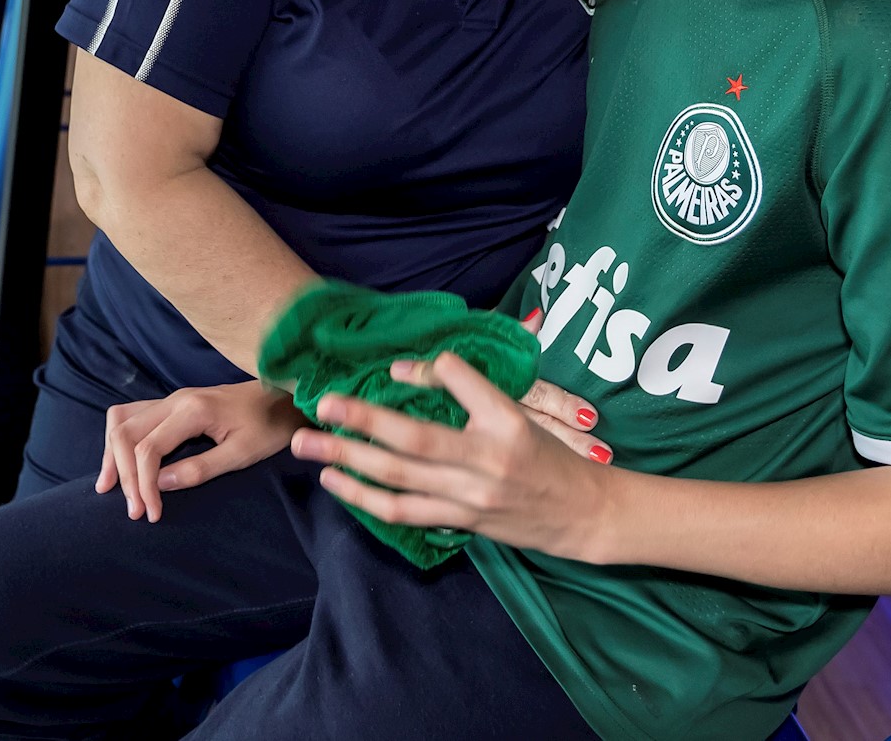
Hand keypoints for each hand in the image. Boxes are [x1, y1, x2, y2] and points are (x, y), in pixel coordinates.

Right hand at [96, 381, 304, 521]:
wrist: (283, 398)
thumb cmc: (268, 427)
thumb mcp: (242, 454)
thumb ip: (200, 468)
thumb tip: (160, 484)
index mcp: (192, 410)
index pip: (148, 448)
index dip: (143, 484)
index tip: (150, 513)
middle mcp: (175, 399)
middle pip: (126, 433)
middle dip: (122, 473)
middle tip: (132, 510)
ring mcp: (171, 398)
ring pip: (122, 420)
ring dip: (112, 454)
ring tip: (108, 487)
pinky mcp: (173, 403)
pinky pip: (132, 416)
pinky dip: (120, 440)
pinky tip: (119, 462)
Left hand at [290, 352, 611, 558]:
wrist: (582, 512)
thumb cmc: (546, 454)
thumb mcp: (517, 413)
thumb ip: (467, 390)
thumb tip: (405, 373)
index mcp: (507, 420)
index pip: (462, 382)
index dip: (427, 373)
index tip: (391, 369)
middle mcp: (488, 458)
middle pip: (414, 439)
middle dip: (362, 421)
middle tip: (321, 404)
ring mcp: (471, 496)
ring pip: (399, 478)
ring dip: (348, 461)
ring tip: (309, 446)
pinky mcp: (461, 522)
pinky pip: (405, 512)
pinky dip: (366, 498)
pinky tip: (337, 481)